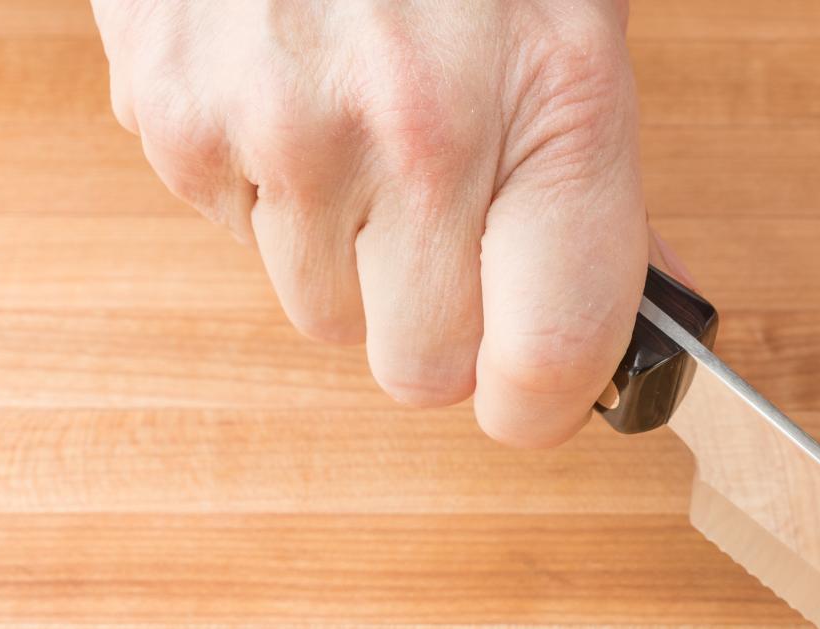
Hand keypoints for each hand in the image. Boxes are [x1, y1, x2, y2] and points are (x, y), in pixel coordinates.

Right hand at [91, 0, 652, 444]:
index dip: (540, 401)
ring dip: (346, 258)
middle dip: (438, 326)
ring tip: (361, 134)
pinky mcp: (172, 118)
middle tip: (448, 239)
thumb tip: (647, 323)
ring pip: (320, 315)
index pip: (543, 365)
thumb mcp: (579, 28)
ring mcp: (282, 128)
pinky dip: (263, 190)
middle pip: (420, 371)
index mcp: (554, 107)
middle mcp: (418, 134)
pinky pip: (231, 234)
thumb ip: (603, 189)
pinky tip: (289, 92)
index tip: (538, 391)